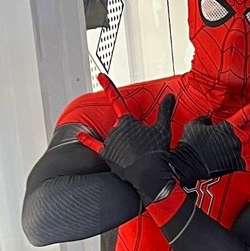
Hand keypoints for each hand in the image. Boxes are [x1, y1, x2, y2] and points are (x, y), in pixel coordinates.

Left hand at [77, 74, 175, 204]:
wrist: (150, 175)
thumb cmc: (157, 152)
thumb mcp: (163, 129)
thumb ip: (165, 110)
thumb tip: (170, 96)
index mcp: (127, 120)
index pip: (116, 99)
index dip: (108, 86)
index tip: (100, 76)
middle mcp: (115, 128)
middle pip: (119, 125)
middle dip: (130, 134)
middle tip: (142, 147)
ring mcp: (109, 142)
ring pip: (112, 136)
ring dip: (121, 142)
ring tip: (135, 154)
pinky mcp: (106, 154)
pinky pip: (94, 145)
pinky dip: (86, 140)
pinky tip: (80, 136)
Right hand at [168, 95, 249, 187]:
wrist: (185, 164)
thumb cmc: (189, 144)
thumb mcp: (195, 124)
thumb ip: (206, 119)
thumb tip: (209, 122)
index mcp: (227, 127)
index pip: (245, 113)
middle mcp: (235, 139)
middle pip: (243, 134)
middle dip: (232, 136)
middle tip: (215, 143)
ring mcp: (236, 153)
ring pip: (243, 146)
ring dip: (232, 147)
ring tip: (217, 152)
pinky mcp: (235, 165)